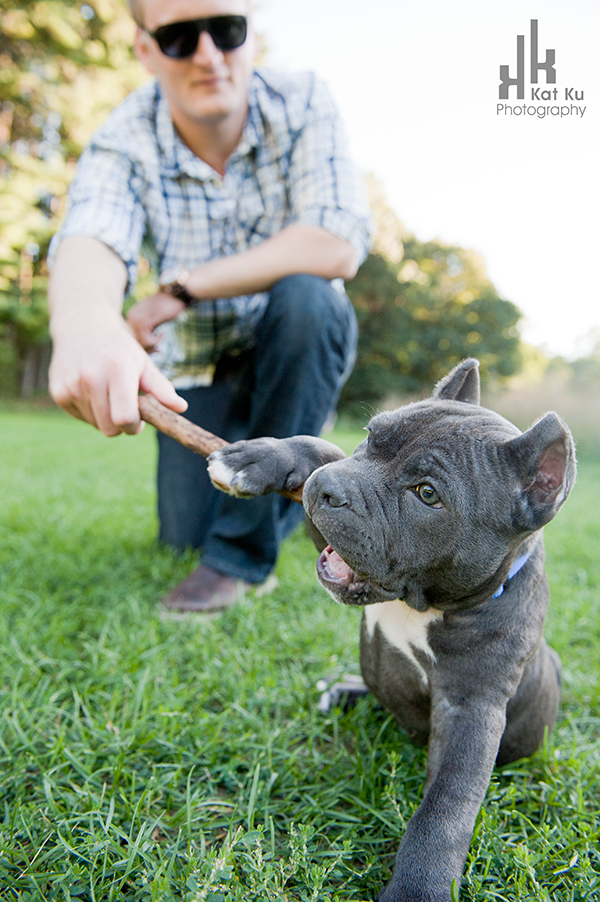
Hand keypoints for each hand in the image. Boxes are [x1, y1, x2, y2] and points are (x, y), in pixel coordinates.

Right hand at [49, 312, 187, 435]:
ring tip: (107, 392)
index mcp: (116, 371)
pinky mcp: (58, 392)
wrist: (82, 326)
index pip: (125, 419)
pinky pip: (80, 417)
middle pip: (109, 429)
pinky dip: (90, 411)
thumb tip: (182, 408)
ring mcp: (70, 386)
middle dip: (121, 425)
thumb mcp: (144, 364)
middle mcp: (90, 378)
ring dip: (105, 416)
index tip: (139, 419)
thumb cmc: (120, 349)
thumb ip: (162, 389)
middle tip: (125, 407)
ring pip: (95, 425)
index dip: (134, 426)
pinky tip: (91, 390)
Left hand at [126, 291, 185, 349]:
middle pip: (134, 342)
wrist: (174, 295)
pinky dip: (155, 341)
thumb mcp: (155, 321)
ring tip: (161, 338)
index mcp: (131, 316)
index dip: (144, 347)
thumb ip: (150, 332)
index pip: (132, 338)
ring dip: (152, 345)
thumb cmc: (168, 307)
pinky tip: (162, 334)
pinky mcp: (143, 322)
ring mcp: (136, 319)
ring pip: (140, 343)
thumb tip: (152, 350)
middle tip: (158, 349)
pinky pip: (146, 340)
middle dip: (147, 349)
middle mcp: (131, 317)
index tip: (155, 349)